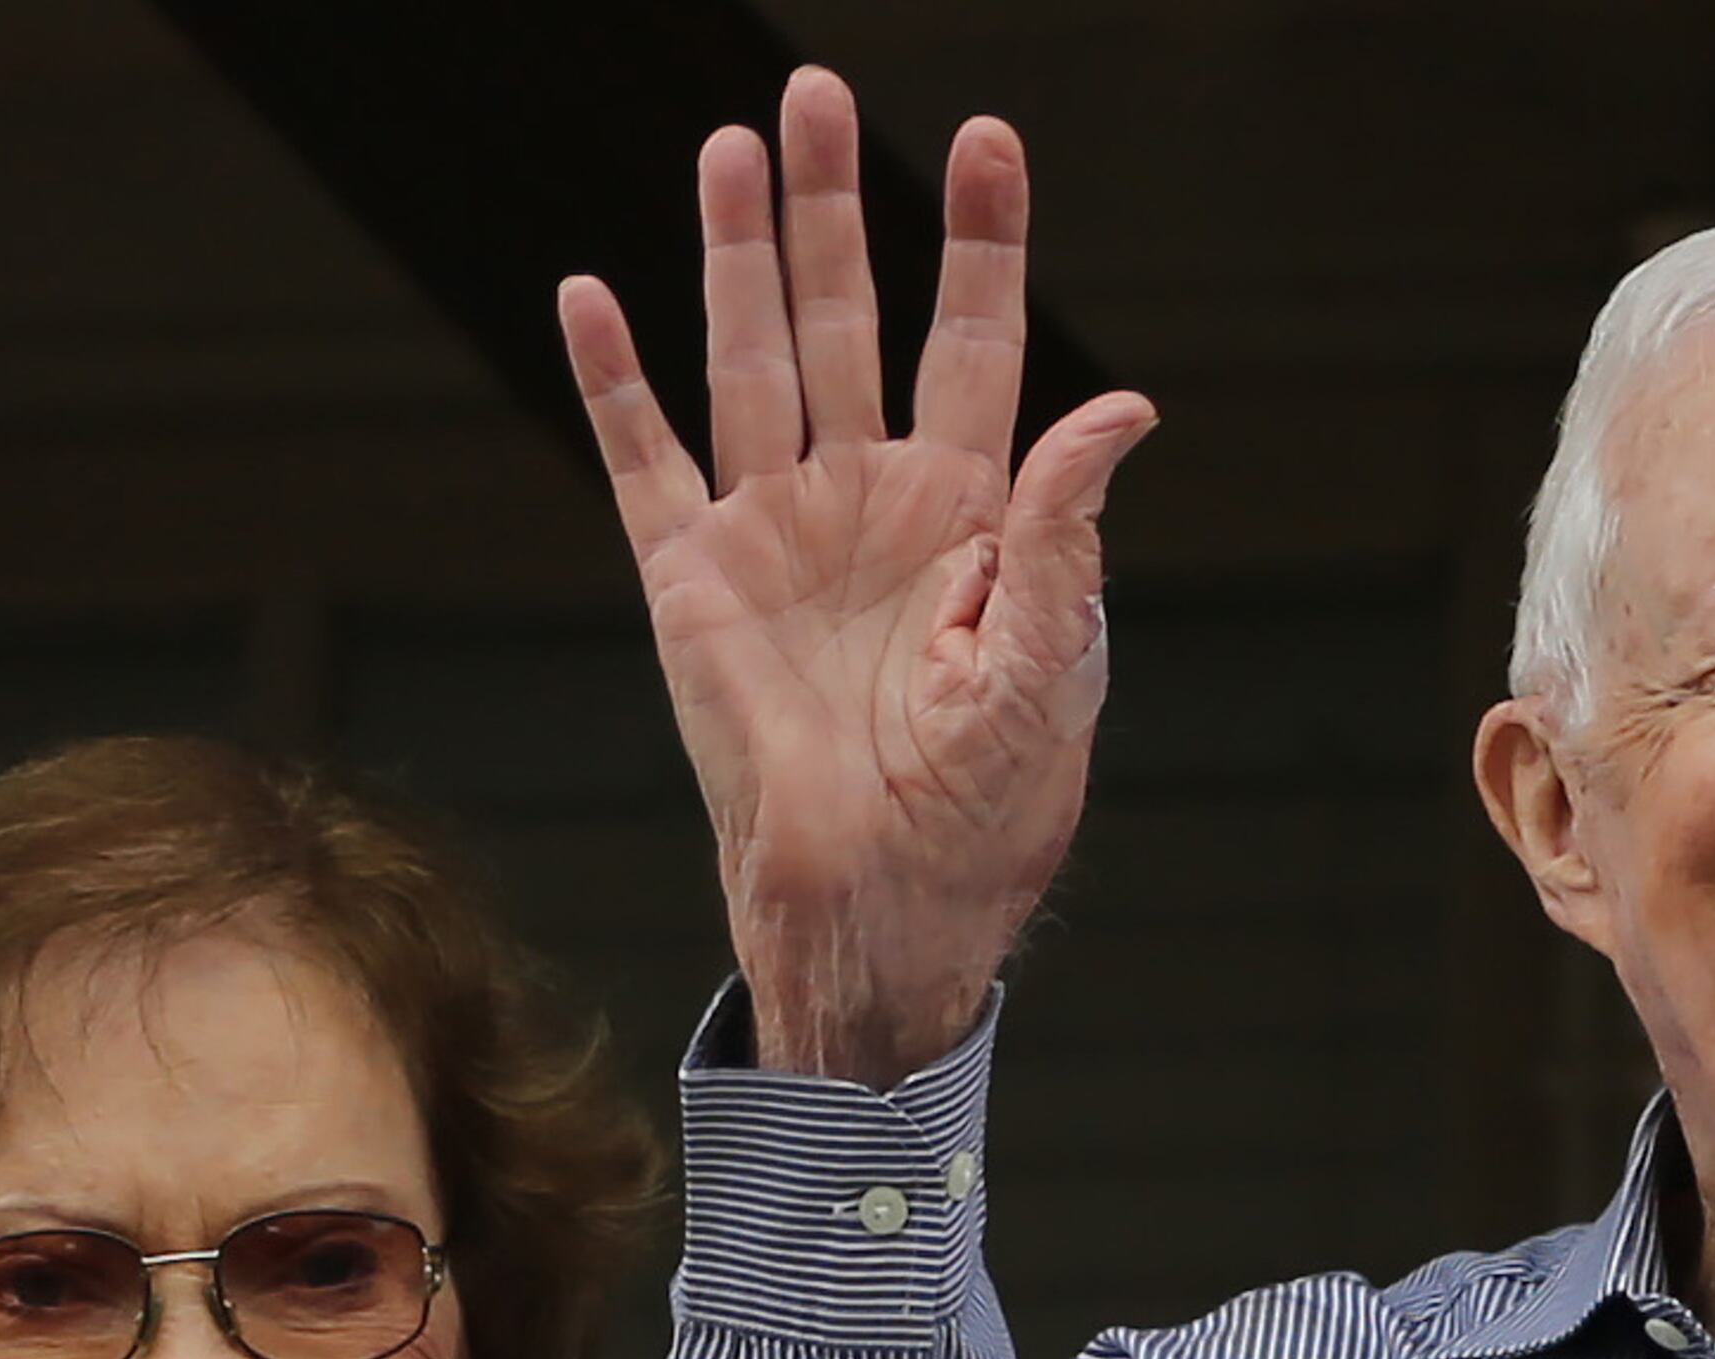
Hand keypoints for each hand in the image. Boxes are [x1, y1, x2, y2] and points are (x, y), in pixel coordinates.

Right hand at [559, 65, 1157, 1083]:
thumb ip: (1067, 530)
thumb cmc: (987, 813)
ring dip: (737, 254)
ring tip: (731, 147)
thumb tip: (1122, 405)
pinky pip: (644, 462)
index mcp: (968, 514)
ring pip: (749, 360)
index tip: (987, 139)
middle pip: (847, 317)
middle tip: (818, 92)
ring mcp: (774, 536)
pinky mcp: (692, 586)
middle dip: (836, 206)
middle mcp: (867, 502)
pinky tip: (592, 294)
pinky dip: (614, 382)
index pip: (976, 341)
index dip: (980, 241)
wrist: (882, 911)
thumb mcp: (1051, 666)